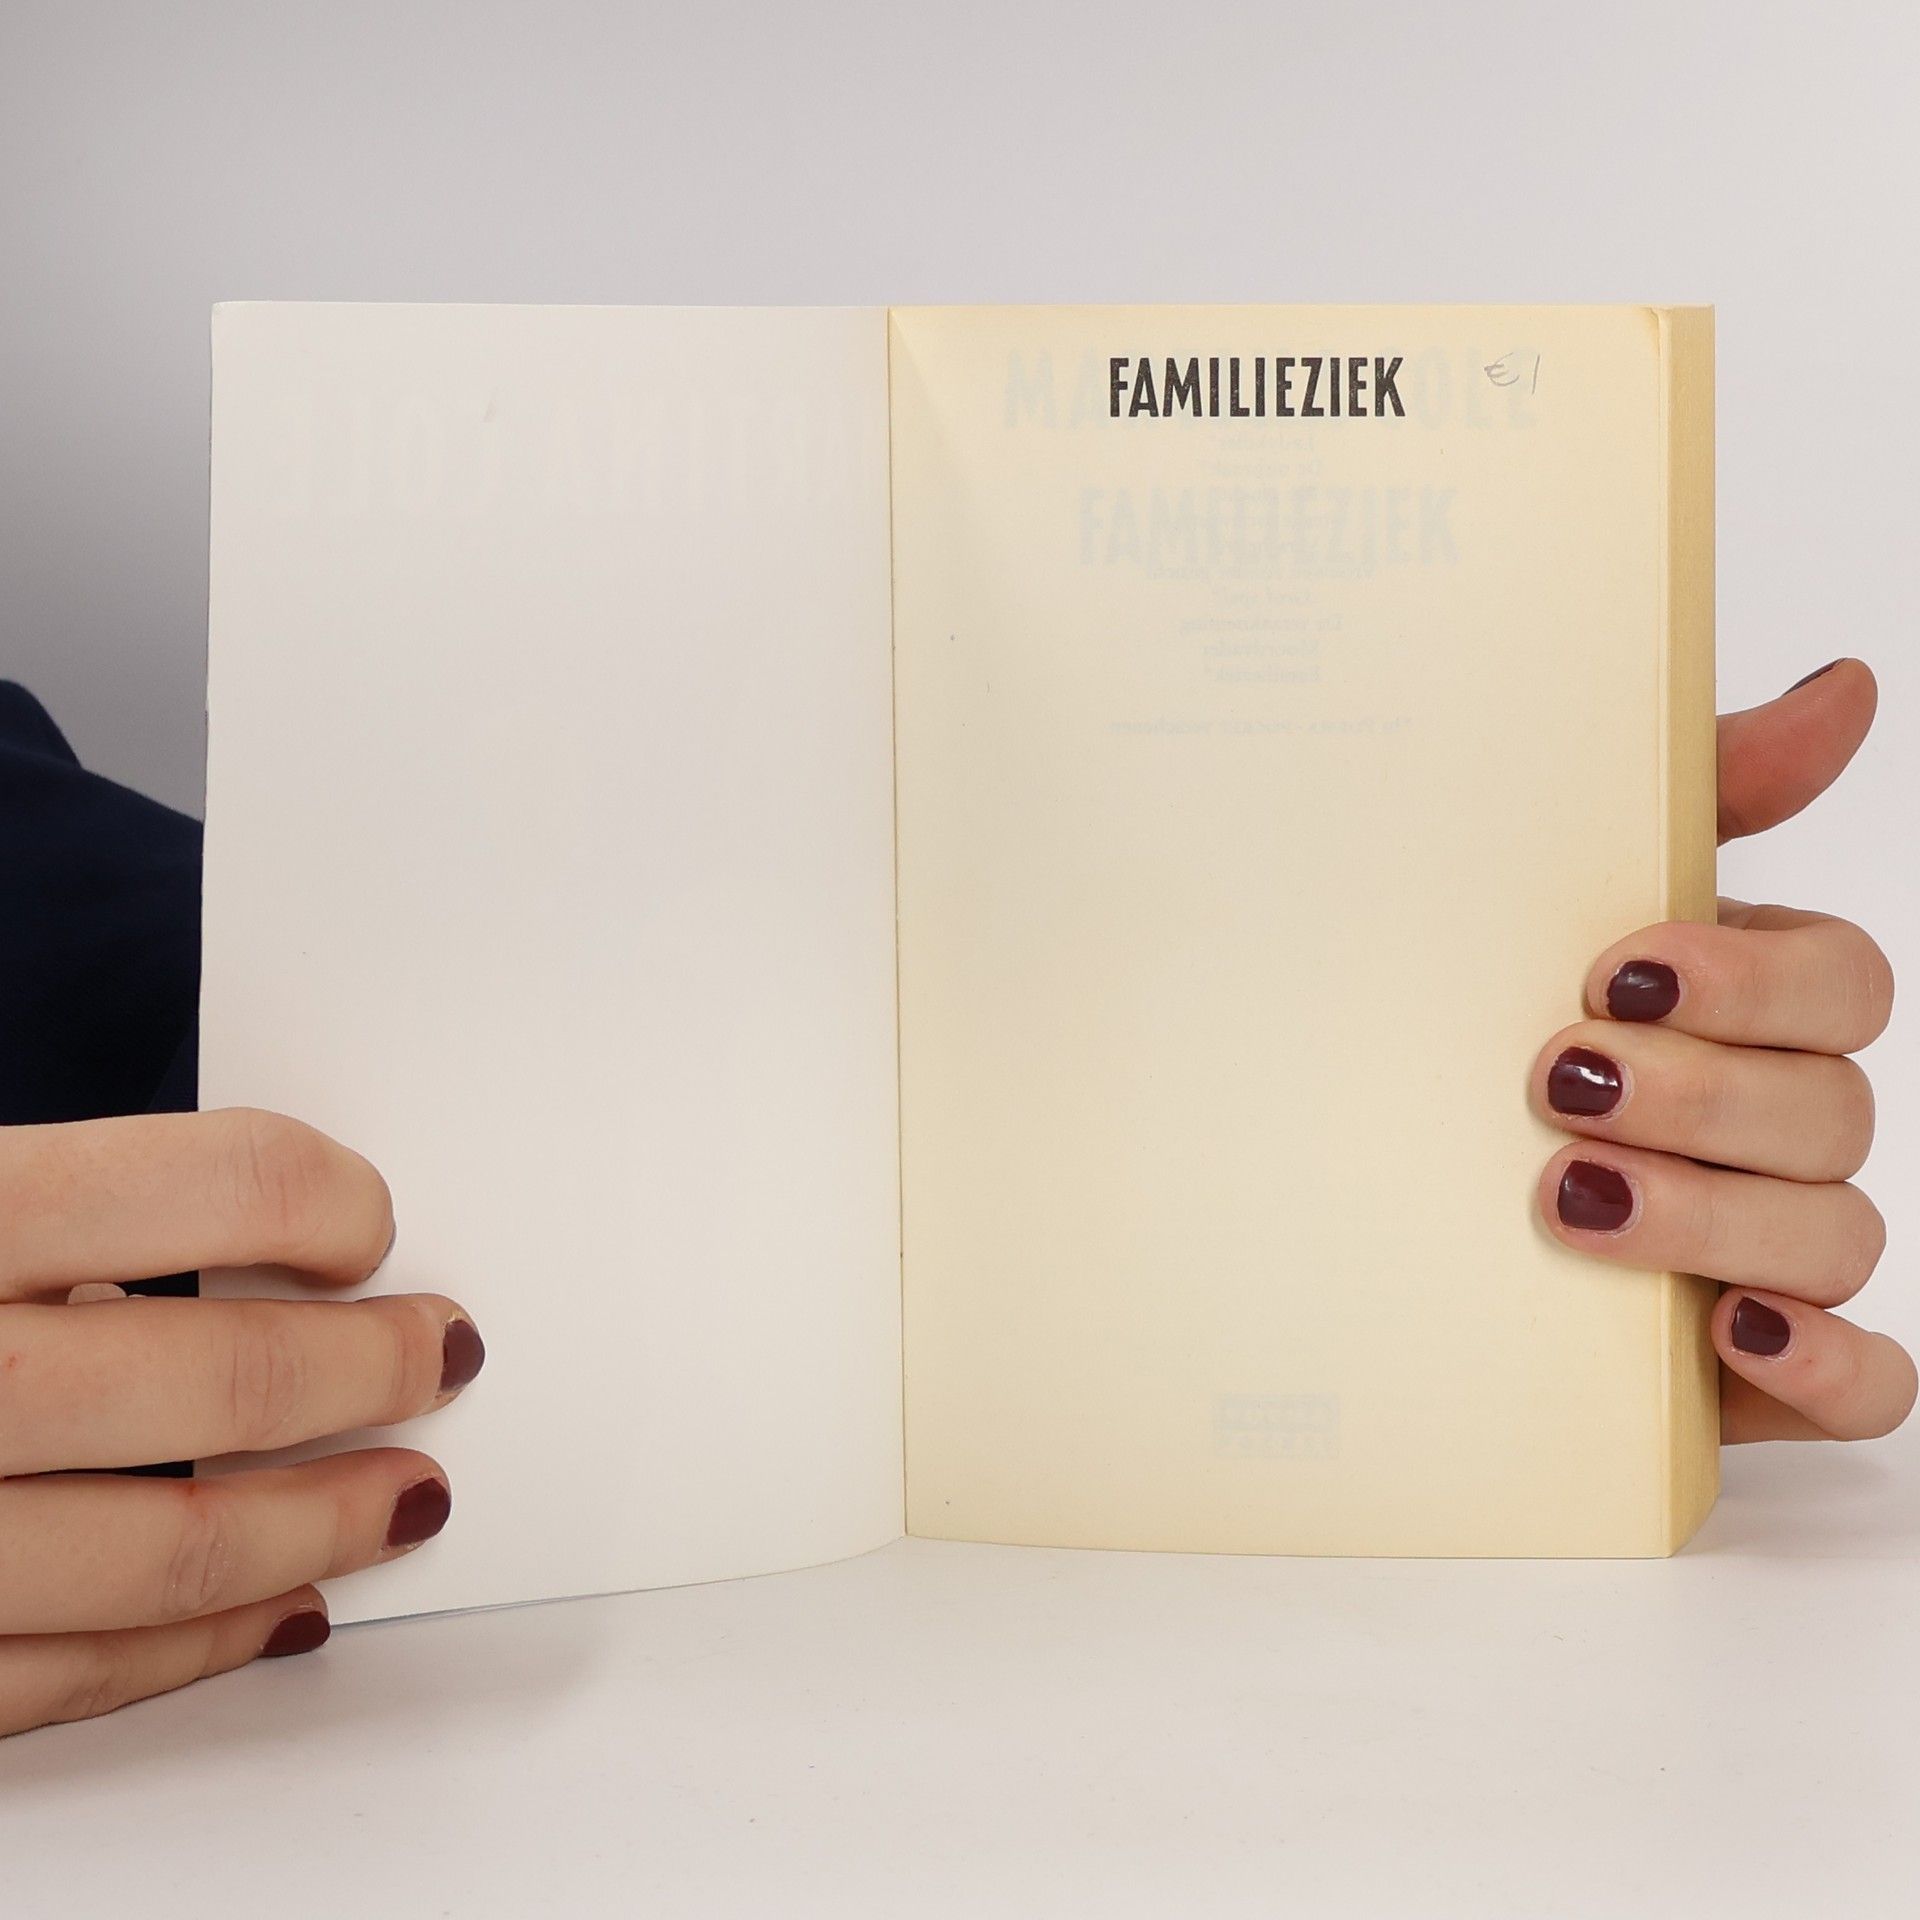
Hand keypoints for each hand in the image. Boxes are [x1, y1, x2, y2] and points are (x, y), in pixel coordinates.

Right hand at [0, 1109, 481, 1735]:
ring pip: (168, 1549)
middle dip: (364, 1368)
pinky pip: (64, 1680)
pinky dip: (194, 1649)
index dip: (320, 1199)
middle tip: (444, 1348)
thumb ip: (39, 1197)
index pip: (209, 1180)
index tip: (367, 1221)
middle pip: (212, 1377)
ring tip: (408, 1495)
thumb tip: (254, 1211)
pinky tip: (277, 1613)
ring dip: (322, 1522)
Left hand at [1532, 658, 1911, 1442]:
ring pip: (1837, 1240)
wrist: (1338, 1174)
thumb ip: (1701, 792)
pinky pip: (1865, 1387)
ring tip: (1570, 1201)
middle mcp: (1777, 1124)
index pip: (1842, 985)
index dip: (1752, 982)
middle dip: (1703, 1098)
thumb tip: (1849, 686)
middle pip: (1833, 1112)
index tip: (1617, 970)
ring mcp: (1771, 1250)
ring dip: (1717, 1219)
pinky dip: (1825, 1366)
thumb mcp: (1545, 892)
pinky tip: (1734, 1337)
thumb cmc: (1472, 1012)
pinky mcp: (1749, 1370)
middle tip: (1558, 1083)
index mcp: (1748, 1007)